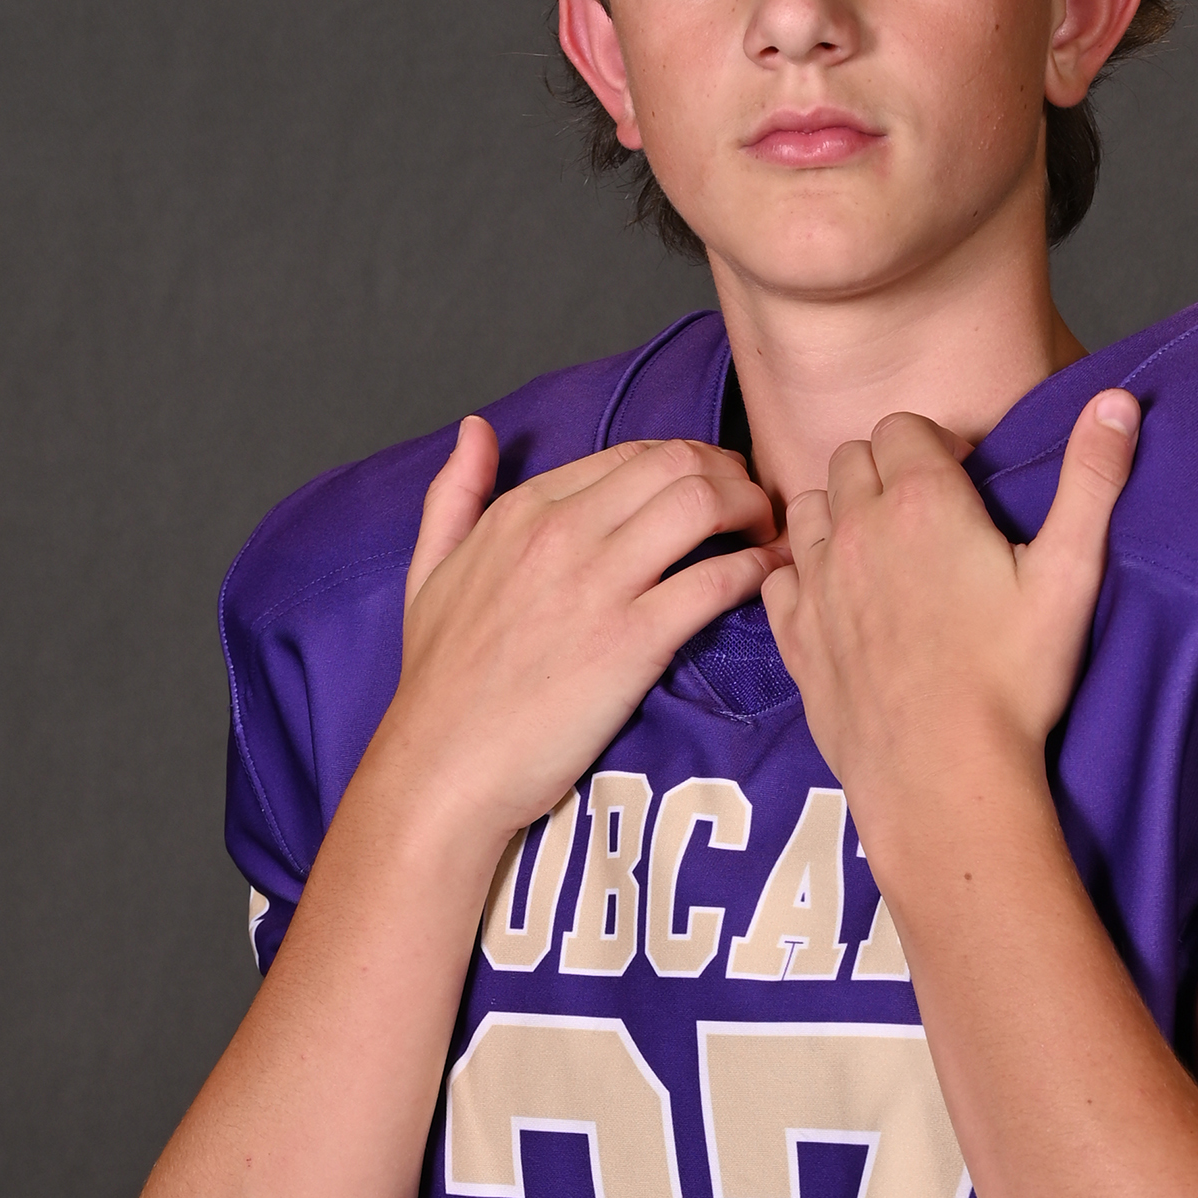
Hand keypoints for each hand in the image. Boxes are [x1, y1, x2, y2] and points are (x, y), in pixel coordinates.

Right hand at [382, 417, 786, 841]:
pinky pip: (716, 579)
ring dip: (751, 510)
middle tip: (752, 506)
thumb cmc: (439, 682)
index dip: (686, 463)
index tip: (711, 487)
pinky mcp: (634, 642)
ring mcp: (599, 585)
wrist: (444, 766)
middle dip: (730, 475)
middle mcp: (562, 533)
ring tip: (768, 535)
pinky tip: (769, 576)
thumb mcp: (428, 571)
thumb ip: (453, 494)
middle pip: (676, 465)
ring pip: (702, 504)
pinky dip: (756, 569)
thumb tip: (475, 431)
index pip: (630, 455)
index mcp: (522, 512)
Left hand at [761, 387, 1139, 855]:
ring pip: (809, 505)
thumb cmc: (1014, 678)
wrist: (944, 775)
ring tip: (882, 550)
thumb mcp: (1071, 575)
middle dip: (886, 470)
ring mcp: (818, 581)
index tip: (964, 484)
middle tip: (927, 517)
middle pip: (852, 457)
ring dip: (840, 511)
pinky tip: (842, 598)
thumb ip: (1092, 480)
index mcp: (924, 500)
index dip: (935, 447)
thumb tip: (1116, 399)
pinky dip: (806, 571)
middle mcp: (857, 527)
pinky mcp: (794, 633)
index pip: (905, 427)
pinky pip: (782, 571)